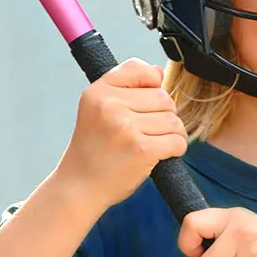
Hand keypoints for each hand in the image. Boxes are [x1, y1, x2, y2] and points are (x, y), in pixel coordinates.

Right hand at [52, 57, 187, 212]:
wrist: (79, 187)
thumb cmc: (93, 149)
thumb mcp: (95, 110)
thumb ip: (123, 88)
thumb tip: (159, 72)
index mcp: (98, 92)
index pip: (138, 68)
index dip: (151, 82)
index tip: (147, 101)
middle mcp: (110, 105)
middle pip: (163, 97)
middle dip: (164, 114)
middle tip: (150, 131)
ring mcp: (126, 127)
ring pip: (173, 120)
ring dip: (173, 133)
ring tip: (156, 143)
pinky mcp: (141, 149)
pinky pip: (177, 141)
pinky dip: (177, 149)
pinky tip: (162, 154)